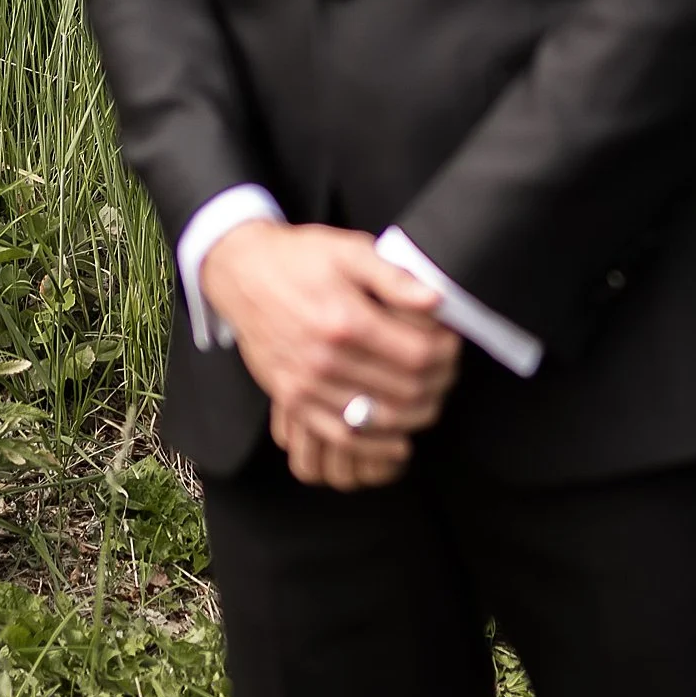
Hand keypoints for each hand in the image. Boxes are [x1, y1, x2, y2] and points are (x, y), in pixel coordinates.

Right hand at [199, 221, 462, 489]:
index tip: (453, 344)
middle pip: (405, 389)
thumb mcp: (350, 251)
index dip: (447, 354)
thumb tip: (436, 301)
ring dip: (416, 415)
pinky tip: (399, 442)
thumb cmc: (300, 259)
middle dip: (439, 383)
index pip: (419, 354)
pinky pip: (340, 437)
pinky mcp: (291, 400)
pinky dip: (376, 445)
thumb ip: (394, 277)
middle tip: (448, 371)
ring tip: (431, 398)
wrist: (243, 275)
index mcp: (345, 320)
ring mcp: (306, 385)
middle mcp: (325, 359)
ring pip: (380, 418)